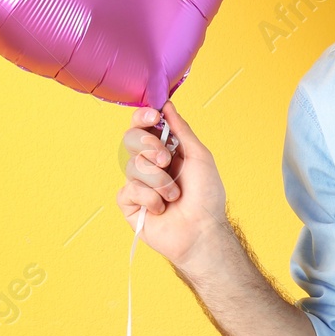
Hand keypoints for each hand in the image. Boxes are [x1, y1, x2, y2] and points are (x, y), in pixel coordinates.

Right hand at [116, 99, 230, 269]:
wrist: (202, 230)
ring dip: (158, 181)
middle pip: (130, 139)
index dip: (143, 117)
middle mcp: (149, 164)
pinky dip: (149, 198)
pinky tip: (161, 208)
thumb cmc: (206, 196)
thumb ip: (181, 130)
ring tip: (174, 195)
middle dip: (149, 146)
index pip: (143, 126)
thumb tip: (167, 105)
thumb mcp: (199, 156)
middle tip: (166, 159)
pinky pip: (128, 190)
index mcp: (165, 150)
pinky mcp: (130, 205)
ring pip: (132, 166)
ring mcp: (138, 184)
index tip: (153, 116)